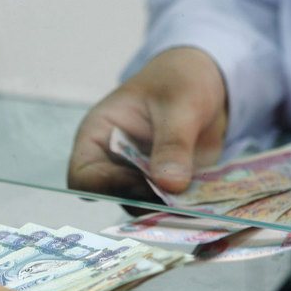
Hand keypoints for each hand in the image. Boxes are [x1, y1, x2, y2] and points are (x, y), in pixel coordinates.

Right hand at [68, 47, 226, 198]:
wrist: (206, 82)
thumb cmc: (178, 80)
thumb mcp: (178, 103)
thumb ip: (173, 143)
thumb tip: (170, 184)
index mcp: (99, 137)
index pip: (83, 178)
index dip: (107, 187)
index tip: (143, 184)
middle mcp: (114, 164)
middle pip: (116, 198)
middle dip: (145, 202)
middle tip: (178, 199)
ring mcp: (141, 178)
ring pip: (145, 208)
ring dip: (169, 210)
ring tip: (197, 202)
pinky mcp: (168, 188)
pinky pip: (172, 208)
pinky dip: (187, 208)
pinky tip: (206, 203)